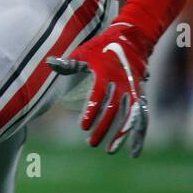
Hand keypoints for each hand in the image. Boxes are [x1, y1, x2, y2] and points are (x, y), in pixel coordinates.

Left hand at [47, 21, 151, 156]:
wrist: (131, 41)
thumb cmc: (102, 48)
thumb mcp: (84, 53)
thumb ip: (68, 63)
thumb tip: (49, 63)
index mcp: (106, 74)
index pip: (99, 96)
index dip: (91, 112)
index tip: (83, 127)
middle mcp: (123, 84)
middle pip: (114, 110)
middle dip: (103, 128)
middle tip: (91, 143)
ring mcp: (134, 91)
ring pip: (130, 117)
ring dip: (122, 135)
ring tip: (110, 150)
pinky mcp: (142, 97)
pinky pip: (143, 118)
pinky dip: (140, 135)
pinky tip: (133, 152)